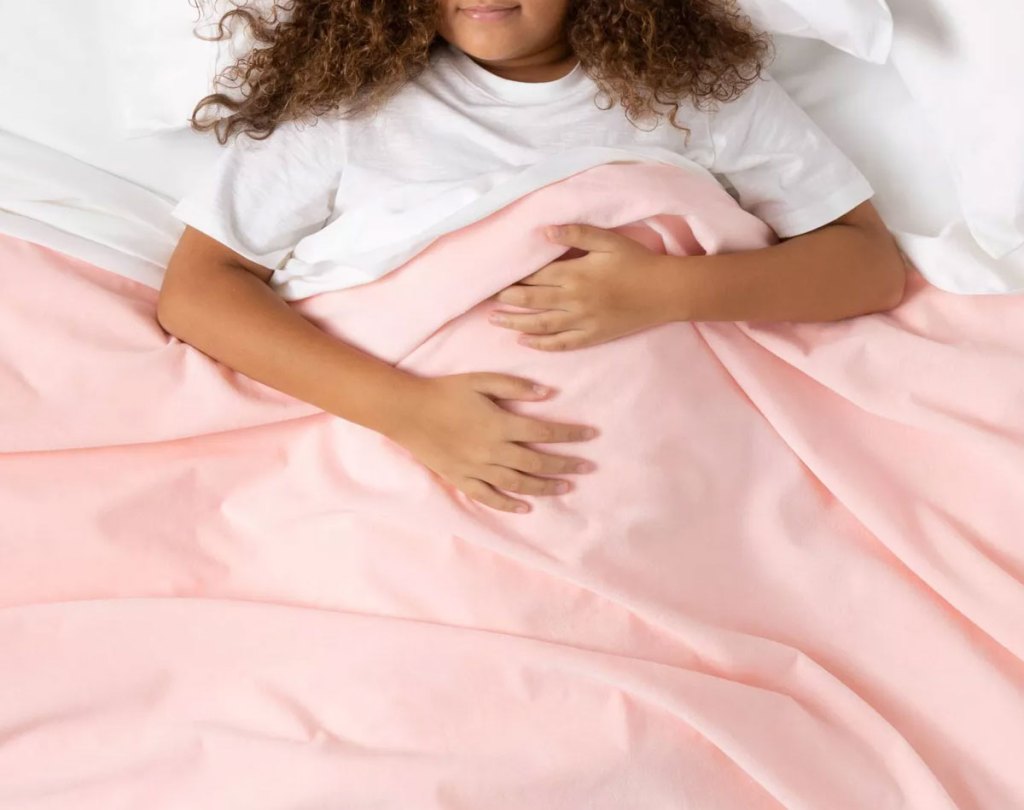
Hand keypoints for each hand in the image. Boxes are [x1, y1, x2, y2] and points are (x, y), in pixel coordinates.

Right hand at [385, 373, 598, 514]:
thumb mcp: (480, 380)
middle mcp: (492, 450)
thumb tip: (547, 394)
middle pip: (537, 462)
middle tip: (588, 468)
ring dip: (544, 487)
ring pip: (518, 484)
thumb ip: (514, 387)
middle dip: (565, 465)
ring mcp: (477, 468)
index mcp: (499, 424)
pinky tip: (525, 508)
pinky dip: (508, 505)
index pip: (543, 432)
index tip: (591, 435)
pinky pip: (489, 497)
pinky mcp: (461, 479)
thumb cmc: (444, 391)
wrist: (406, 411)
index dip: (570, 434)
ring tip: (565, 488)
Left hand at [488, 224, 674, 350]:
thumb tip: (543, 230)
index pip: (536, 276)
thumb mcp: (608, 240)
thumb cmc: (638, 261)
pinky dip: (541, 344)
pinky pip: (562, 343)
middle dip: (507, 299)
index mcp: (576, 273)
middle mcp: (575, 300)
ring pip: (541, 325)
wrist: (666, 291)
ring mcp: (583, 321)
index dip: (514, 277)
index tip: (495, 275)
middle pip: (532, 301)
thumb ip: (576, 232)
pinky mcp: (593, 336)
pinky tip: (524, 341)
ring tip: (494, 321)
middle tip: (485, 299)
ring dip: (515, 323)